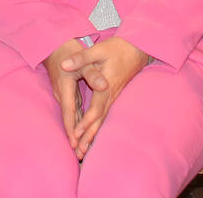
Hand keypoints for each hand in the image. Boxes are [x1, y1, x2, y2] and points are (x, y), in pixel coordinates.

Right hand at [43, 39, 85, 146]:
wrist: (53, 42)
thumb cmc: (67, 48)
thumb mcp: (82, 57)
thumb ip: (92, 72)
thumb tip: (104, 85)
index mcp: (65, 87)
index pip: (68, 112)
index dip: (72, 129)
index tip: (75, 144)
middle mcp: (62, 93)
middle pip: (68, 119)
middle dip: (74, 136)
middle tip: (81, 154)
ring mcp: (64, 93)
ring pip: (70, 116)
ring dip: (75, 131)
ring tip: (82, 149)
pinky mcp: (67, 91)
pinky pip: (72, 110)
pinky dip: (76, 122)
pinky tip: (82, 131)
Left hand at [60, 36, 149, 158]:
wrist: (138, 48)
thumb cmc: (118, 48)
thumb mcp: (98, 50)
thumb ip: (81, 58)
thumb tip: (64, 65)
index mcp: (106, 86)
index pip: (96, 109)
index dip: (86, 123)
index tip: (76, 134)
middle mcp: (111, 95)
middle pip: (99, 120)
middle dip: (89, 137)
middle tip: (79, 154)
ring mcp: (114, 97)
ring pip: (103, 121)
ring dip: (93, 137)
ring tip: (83, 153)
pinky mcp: (114, 96)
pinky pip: (106, 116)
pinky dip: (98, 128)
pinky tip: (93, 137)